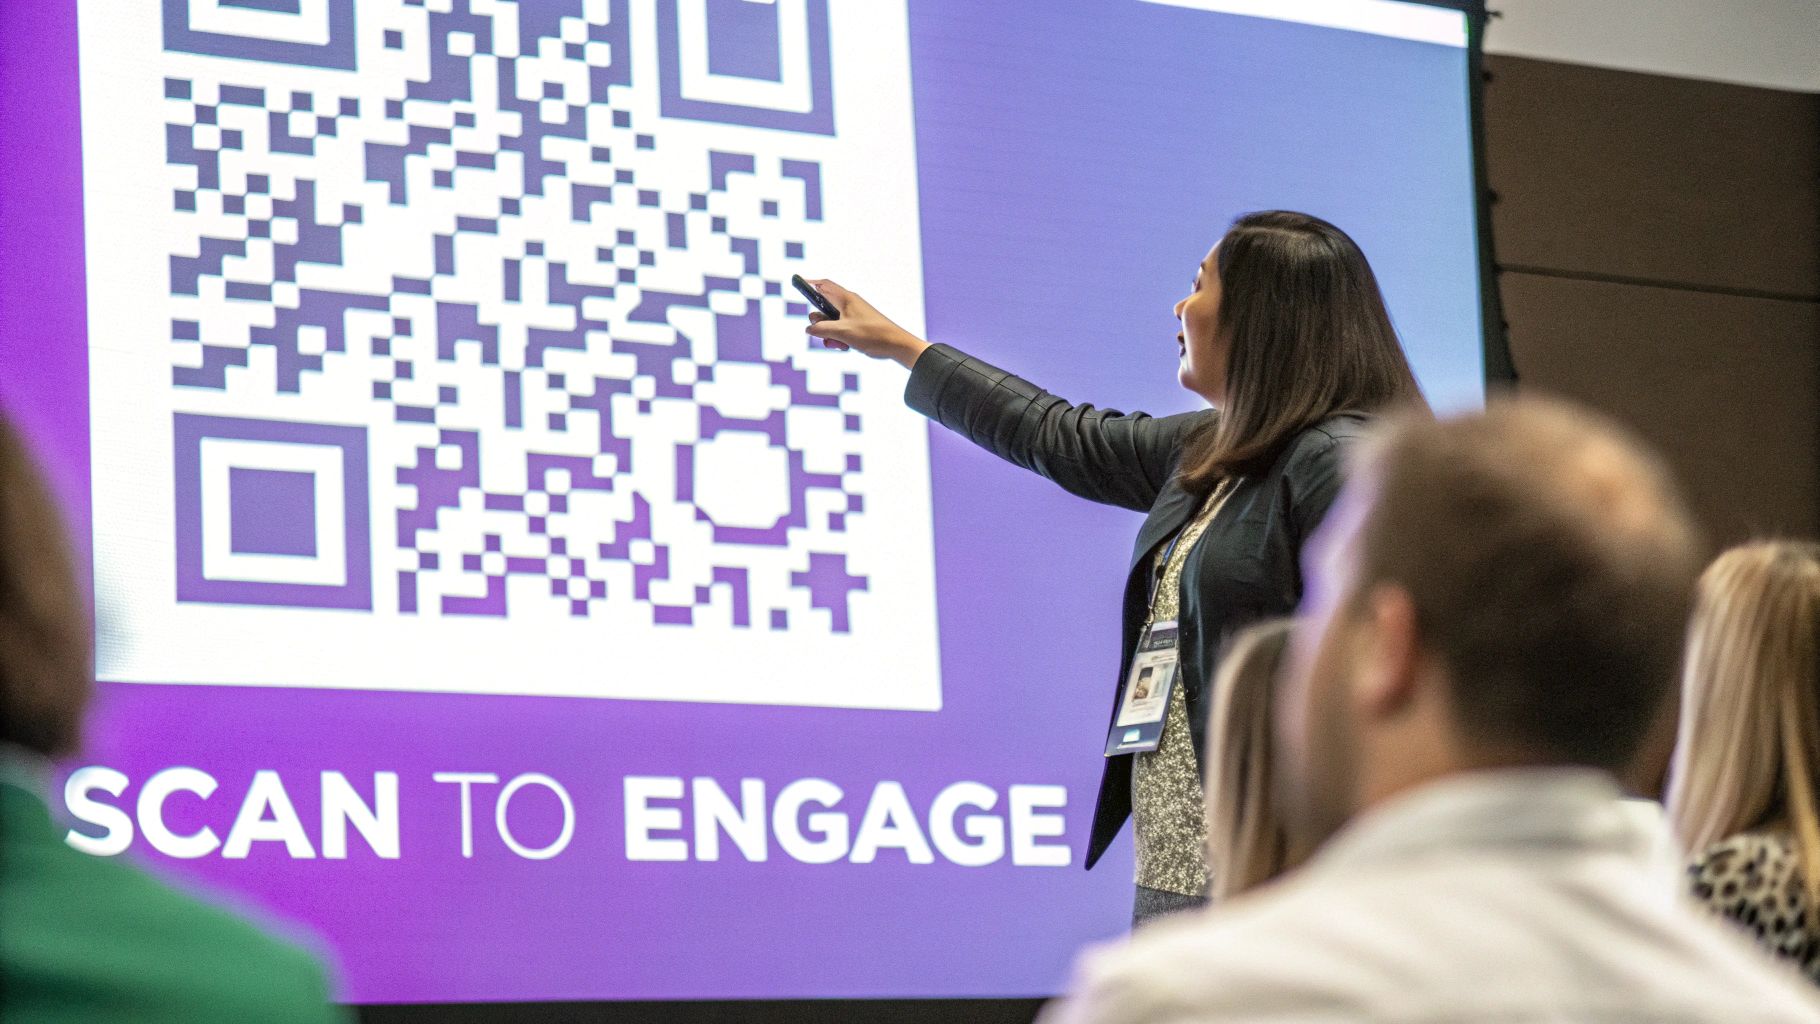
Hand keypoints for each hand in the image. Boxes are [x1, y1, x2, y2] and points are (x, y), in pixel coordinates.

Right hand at [802, 279, 929, 369]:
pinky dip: (838, 338)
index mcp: (846, 298)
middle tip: (820, 332)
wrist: (896, 345)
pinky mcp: (857, 327)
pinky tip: (845, 347)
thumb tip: (808, 329)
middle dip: (818, 322)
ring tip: (837, 344)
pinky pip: (840, 330)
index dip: (810, 283)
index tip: (798, 283)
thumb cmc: (872, 334)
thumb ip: (821, 330)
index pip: (824, 284)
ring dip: (828, 334)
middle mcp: (848, 304)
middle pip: (823, 308)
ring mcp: (853, 316)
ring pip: (830, 322)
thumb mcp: (842, 332)